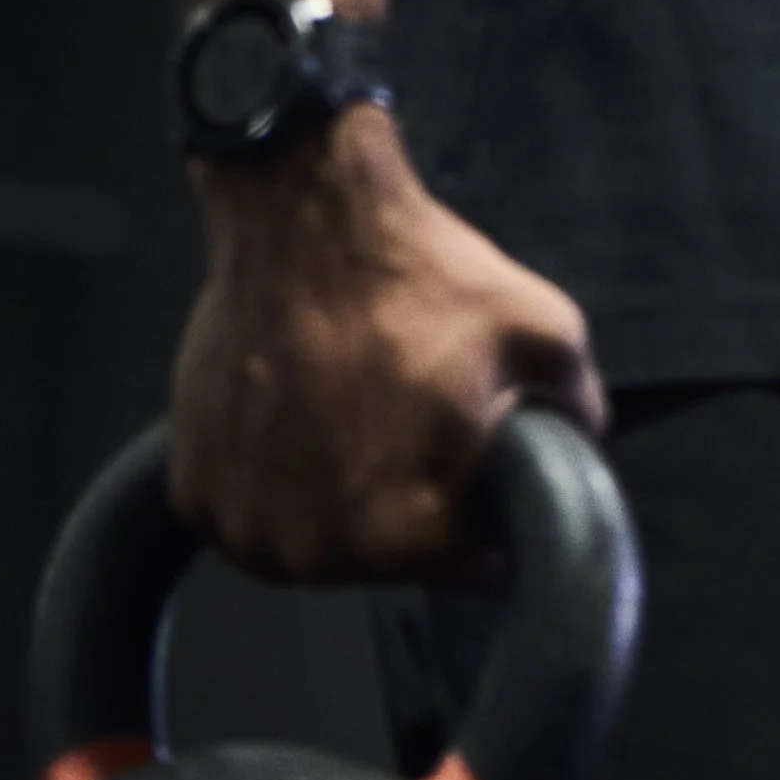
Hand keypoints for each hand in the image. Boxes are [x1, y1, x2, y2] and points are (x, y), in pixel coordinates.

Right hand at [167, 101, 603, 578]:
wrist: (304, 214)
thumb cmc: (415, 273)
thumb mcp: (544, 331)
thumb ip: (579, 409)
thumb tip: (583, 445)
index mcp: (404, 533)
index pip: (468, 565)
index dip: (479, 505)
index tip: (466, 451)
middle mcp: (316, 551)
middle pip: (385, 557)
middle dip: (407, 496)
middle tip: (407, 414)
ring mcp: (246, 523)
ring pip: (312, 542)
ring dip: (332, 496)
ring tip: (348, 408)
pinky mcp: (195, 489)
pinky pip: (248, 513)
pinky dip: (269, 477)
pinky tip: (296, 412)